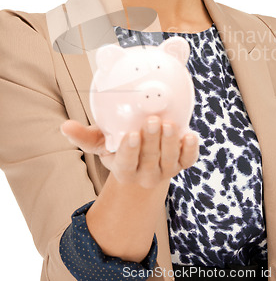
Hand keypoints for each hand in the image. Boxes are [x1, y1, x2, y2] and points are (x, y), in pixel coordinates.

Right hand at [60, 116, 199, 188]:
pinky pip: (188, 159)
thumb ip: (84, 136)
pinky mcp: (181, 163)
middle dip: (152, 140)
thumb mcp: (101, 144)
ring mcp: (166, 170)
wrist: (144, 163)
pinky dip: (191, 149)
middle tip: (152, 121)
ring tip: (169, 124)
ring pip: (170, 159)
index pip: (127, 163)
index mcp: (125, 169)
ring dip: (171, 142)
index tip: (131, 135)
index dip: (130, 151)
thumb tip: (65, 126)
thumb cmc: (119, 148)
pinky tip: (191, 135)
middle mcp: (146, 173)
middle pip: (150, 159)